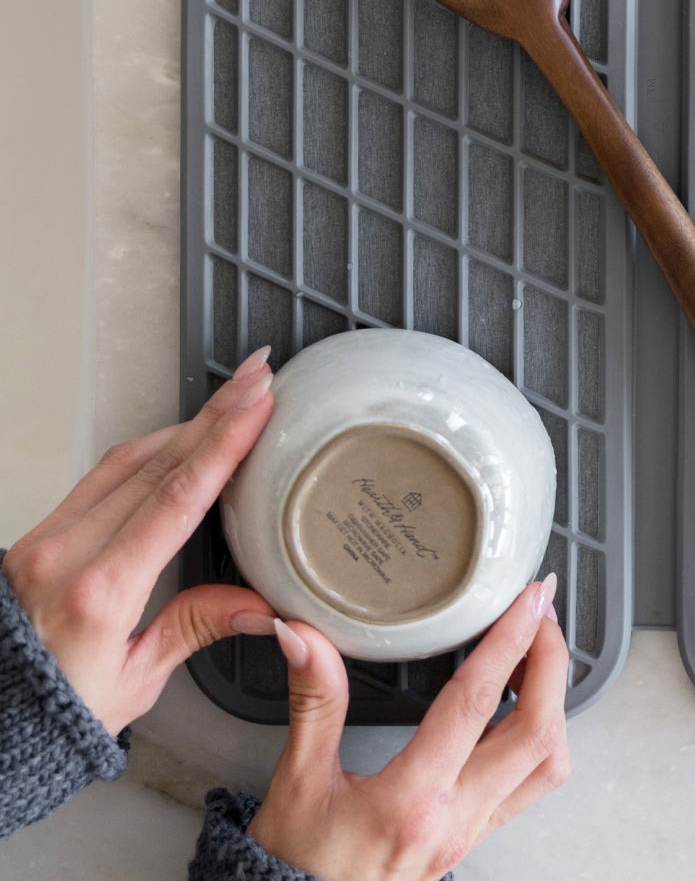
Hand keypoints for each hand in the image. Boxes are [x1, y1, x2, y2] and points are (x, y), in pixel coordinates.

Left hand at [1, 348, 279, 733]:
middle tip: (257, 377)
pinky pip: (101, 476)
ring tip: (231, 397)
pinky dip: (150, 448)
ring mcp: (46, 539)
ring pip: (128, 460)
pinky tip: (180, 435)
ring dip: (186, 424)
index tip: (257, 405)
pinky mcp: (38, 535)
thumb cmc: (54, 712)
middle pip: (157, 464)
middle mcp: (66, 554)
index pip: (176, 497)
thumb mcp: (133, 682)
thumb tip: (261, 605)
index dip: (223, 443)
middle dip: (215, 414)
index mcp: (98, 592)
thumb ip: (196, 627)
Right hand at [249, 575, 568, 880]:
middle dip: (552, 663)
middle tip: (541, 614)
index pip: (477, 703)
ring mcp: (471, 832)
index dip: (510, 640)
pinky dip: (539, 734)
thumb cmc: (293, 868)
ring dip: (554, 703)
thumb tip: (304, 636)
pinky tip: (517, 707)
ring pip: (548, 765)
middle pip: (538, 734)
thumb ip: (313, 702)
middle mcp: (455, 818)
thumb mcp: (295, 783)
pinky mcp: (473, 837)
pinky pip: (530, 784)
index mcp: (411, 800)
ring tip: (535, 655)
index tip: (528, 599)